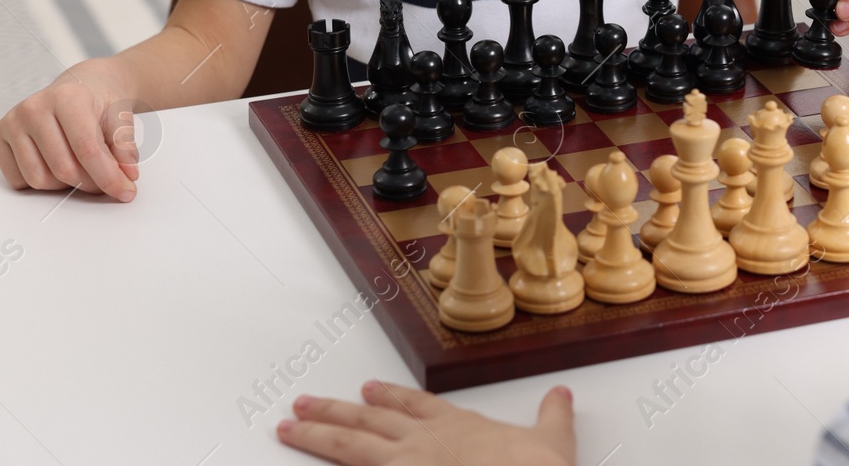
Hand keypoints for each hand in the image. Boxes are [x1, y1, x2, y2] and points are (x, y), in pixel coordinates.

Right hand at [0, 62, 139, 200]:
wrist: (81, 85)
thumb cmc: (99, 100)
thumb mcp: (122, 115)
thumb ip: (125, 145)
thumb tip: (128, 175)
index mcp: (66, 97)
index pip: (86, 149)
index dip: (108, 176)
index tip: (126, 192)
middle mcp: (34, 108)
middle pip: (62, 169)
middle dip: (90, 183)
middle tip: (107, 182)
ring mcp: (13, 122)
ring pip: (38, 179)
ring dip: (65, 186)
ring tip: (82, 171)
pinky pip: (18, 181)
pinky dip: (41, 183)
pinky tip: (57, 166)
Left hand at [278, 382, 575, 465]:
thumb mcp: (552, 441)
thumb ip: (553, 417)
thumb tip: (561, 395)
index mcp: (457, 426)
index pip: (415, 405)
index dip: (389, 398)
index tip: (369, 390)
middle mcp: (424, 441)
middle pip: (369, 422)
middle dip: (335, 412)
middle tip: (305, 403)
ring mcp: (404, 465)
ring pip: (349, 445)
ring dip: (316, 434)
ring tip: (288, 425)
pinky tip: (305, 463)